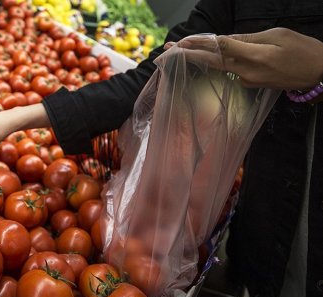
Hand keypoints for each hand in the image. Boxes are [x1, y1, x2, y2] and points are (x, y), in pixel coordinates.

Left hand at [164, 28, 322, 89]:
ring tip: (179, 52)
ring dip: (198, 59)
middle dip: (187, 55)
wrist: (320, 74)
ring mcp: (247, 80)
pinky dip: (216, 63)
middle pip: (211, 61)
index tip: (180, 42)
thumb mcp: (277, 36)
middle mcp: (246, 71)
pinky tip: (206, 58)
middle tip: (166, 51)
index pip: (219, 48)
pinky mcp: (250, 84)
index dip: (198, 44)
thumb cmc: (303, 50)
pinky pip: (229, 71)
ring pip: (218, 66)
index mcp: (254, 56)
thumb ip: (248, 38)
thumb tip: (225, 39)